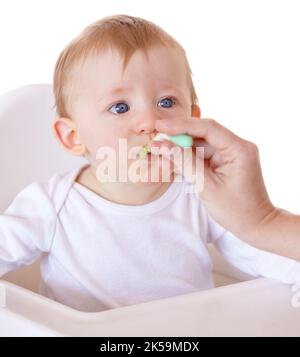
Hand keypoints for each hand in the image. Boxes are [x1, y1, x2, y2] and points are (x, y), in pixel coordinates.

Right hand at [151, 117, 276, 239]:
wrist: (256, 225)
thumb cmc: (236, 210)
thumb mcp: (206, 186)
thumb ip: (185, 163)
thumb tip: (163, 146)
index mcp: (239, 149)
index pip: (207, 128)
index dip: (181, 125)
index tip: (161, 125)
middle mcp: (238, 146)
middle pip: (204, 132)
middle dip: (179, 133)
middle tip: (157, 133)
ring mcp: (233, 153)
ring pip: (202, 142)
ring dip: (182, 145)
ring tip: (160, 146)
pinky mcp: (227, 160)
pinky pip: (205, 153)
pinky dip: (189, 155)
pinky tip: (173, 154)